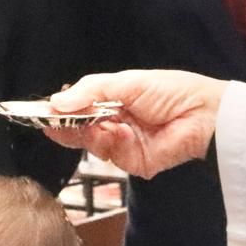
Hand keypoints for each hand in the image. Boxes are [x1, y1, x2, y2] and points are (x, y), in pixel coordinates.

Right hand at [45, 70, 228, 177]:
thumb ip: (90, 90)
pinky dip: (111, 143)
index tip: (41, 111)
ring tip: (98, 122)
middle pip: (79, 128)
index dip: (60, 110)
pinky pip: (111, 156)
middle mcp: (114, 123)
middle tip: (52, 122)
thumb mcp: (126, 82)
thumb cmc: (170, 91)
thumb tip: (56, 101)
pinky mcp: (133, 163)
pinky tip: (121, 132)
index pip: (78, 107)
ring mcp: (122, 145)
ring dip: (90, 132)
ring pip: (90, 144)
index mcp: (113, 100)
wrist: (204, 115)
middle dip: (66, 125)